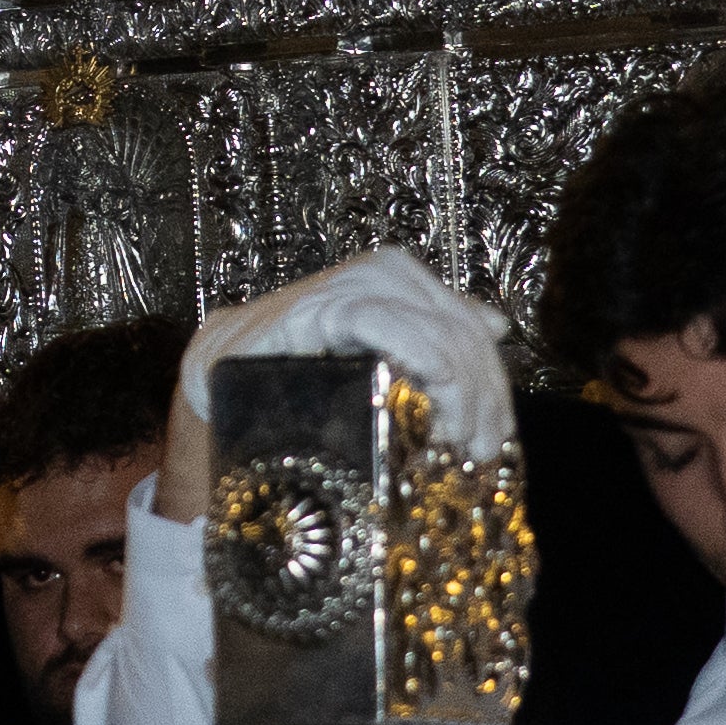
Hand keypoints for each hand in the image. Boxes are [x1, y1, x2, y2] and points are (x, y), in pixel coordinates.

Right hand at [160, 249, 515, 522]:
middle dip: (480, 398)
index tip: (498, 440)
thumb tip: (498, 326)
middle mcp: (388, 272)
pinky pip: (382, 322)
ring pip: (435, 331)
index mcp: (408, 279)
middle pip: (461, 335)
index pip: (472, 331)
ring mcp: (355, 284)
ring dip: (458, 391)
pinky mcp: (323, 305)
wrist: (227, 362)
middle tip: (478, 453)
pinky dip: (417, 347)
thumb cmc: (304, 360)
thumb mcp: (381, 350)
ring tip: (456, 442)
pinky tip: (436, 378)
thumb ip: (436, 333)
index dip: (494, 386)